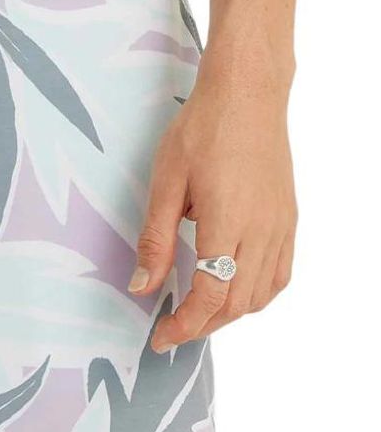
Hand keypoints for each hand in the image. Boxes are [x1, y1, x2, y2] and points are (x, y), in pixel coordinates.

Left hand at [128, 59, 296, 352]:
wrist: (248, 94)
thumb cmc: (202, 131)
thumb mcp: (165, 184)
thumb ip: (155, 240)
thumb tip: (142, 287)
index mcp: (227, 224)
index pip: (209, 296)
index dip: (184, 326)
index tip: (160, 338)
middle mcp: (262, 231)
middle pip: (237, 304)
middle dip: (203, 325)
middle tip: (171, 329)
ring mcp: (281, 226)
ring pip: (262, 294)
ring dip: (229, 313)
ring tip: (197, 313)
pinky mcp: (288, 218)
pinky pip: (280, 273)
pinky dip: (256, 294)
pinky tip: (232, 290)